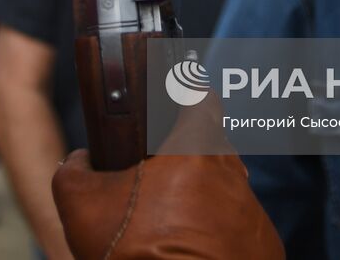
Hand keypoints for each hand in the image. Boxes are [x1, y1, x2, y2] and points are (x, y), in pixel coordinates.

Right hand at [52, 96, 282, 258]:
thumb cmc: (136, 255)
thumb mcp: (81, 206)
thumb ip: (74, 170)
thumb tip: (79, 161)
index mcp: (194, 148)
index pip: (201, 98)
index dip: (187, 95)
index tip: (176, 99)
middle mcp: (232, 173)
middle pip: (211, 150)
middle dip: (186, 162)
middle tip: (156, 183)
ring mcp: (252, 212)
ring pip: (225, 191)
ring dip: (202, 202)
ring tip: (170, 229)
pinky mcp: (265, 247)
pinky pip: (238, 230)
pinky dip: (218, 237)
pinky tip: (191, 252)